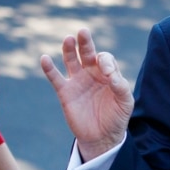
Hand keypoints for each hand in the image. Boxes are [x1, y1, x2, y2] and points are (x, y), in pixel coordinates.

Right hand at [40, 28, 133, 160]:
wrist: (102, 138)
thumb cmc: (116, 117)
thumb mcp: (125, 102)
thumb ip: (121, 86)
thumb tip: (110, 74)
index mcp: (107, 73)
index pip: (104, 59)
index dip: (105, 62)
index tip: (108, 74)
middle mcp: (91, 73)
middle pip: (87, 52)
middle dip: (85, 42)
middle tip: (83, 32)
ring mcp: (77, 81)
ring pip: (71, 60)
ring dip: (69, 49)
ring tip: (69, 39)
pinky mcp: (65, 92)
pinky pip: (55, 77)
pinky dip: (49, 68)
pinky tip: (45, 58)